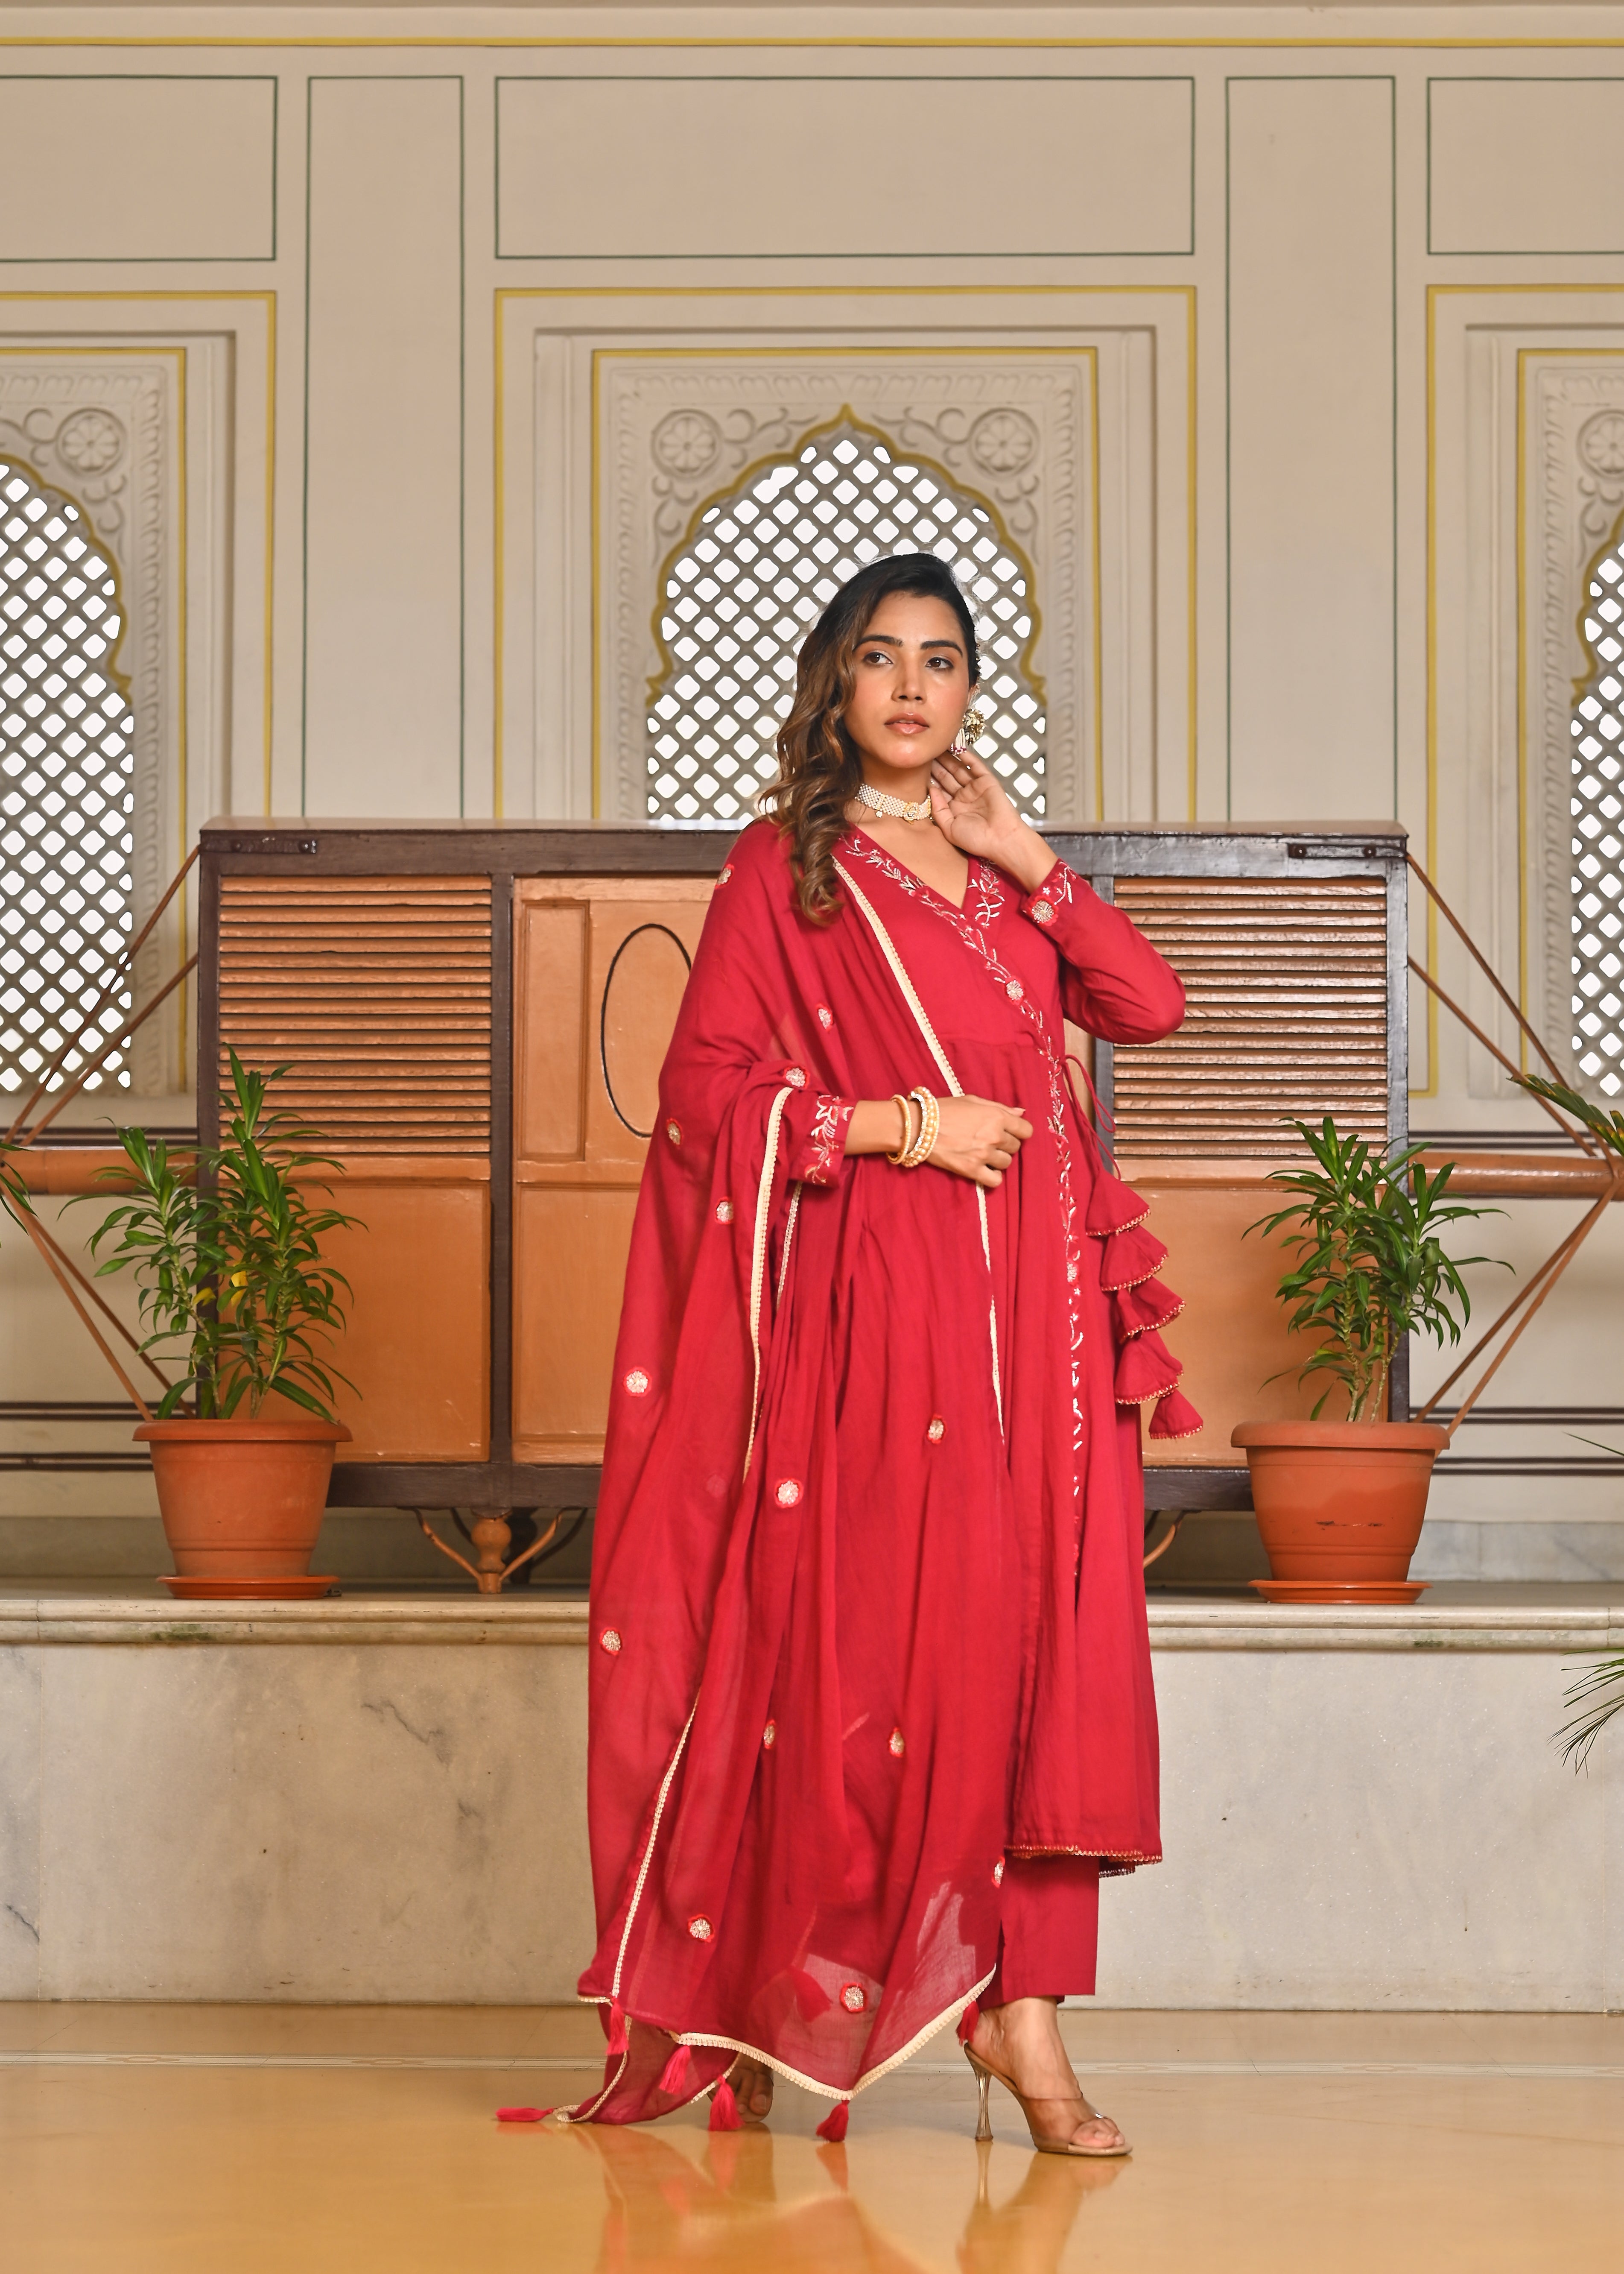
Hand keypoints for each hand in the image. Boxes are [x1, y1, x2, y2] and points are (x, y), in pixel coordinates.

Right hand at [928, 1094, 1033, 1188]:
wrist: (919, 1126)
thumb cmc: (945, 1110)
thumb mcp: (973, 1101)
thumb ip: (1000, 1107)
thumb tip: (1021, 1112)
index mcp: (996, 1117)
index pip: (1026, 1130)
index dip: (1019, 1131)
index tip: (1009, 1132)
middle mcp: (994, 1136)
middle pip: (1016, 1147)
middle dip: (1005, 1144)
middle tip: (989, 1141)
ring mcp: (984, 1155)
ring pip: (1007, 1163)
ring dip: (998, 1160)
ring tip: (983, 1154)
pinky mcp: (971, 1170)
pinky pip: (995, 1180)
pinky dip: (992, 1177)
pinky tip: (984, 1170)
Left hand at [929, 747, 1055, 893]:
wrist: (1001, 839)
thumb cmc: (976, 840)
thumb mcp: (949, 828)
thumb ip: (938, 809)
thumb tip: (930, 788)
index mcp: (953, 809)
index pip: (938, 790)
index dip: (928, 779)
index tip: (916, 768)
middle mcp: (963, 797)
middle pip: (946, 777)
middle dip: (935, 765)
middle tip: (924, 752)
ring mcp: (975, 788)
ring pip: (958, 769)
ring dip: (947, 758)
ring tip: (935, 746)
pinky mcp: (987, 781)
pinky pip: (974, 765)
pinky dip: (966, 756)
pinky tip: (954, 747)